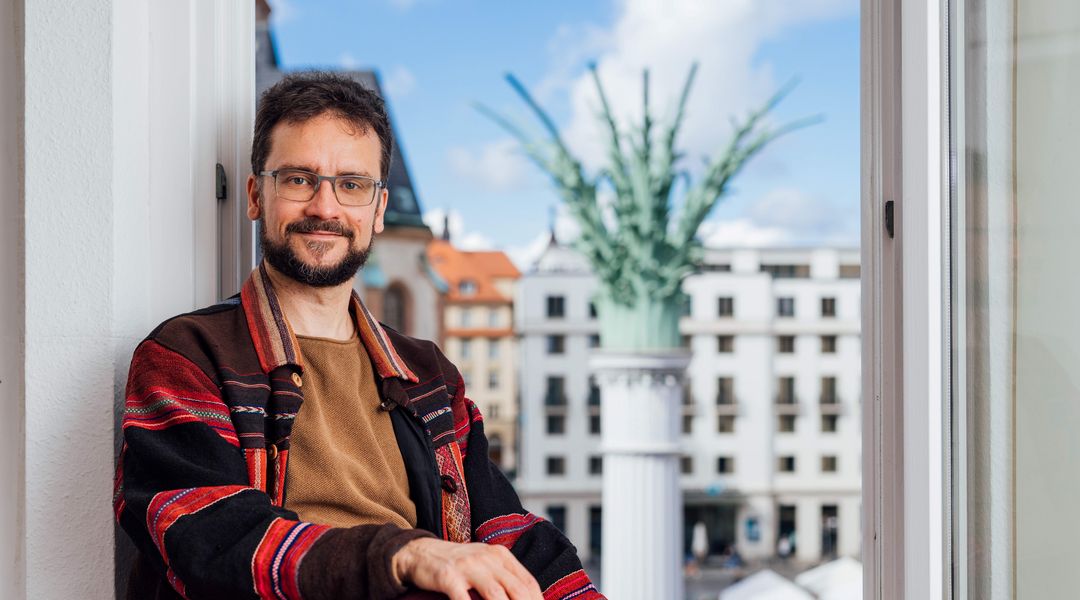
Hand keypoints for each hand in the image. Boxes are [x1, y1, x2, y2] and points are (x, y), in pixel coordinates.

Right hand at [392, 537, 542, 599]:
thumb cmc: (458, 564)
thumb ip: (504, 578)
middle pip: (517, 590)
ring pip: (496, 595)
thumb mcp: (485, 563)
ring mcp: (468, 566)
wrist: (421, 552)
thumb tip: (527, 597)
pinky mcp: (449, 577)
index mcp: (500, 555)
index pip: (528, 583)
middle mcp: (487, 558)